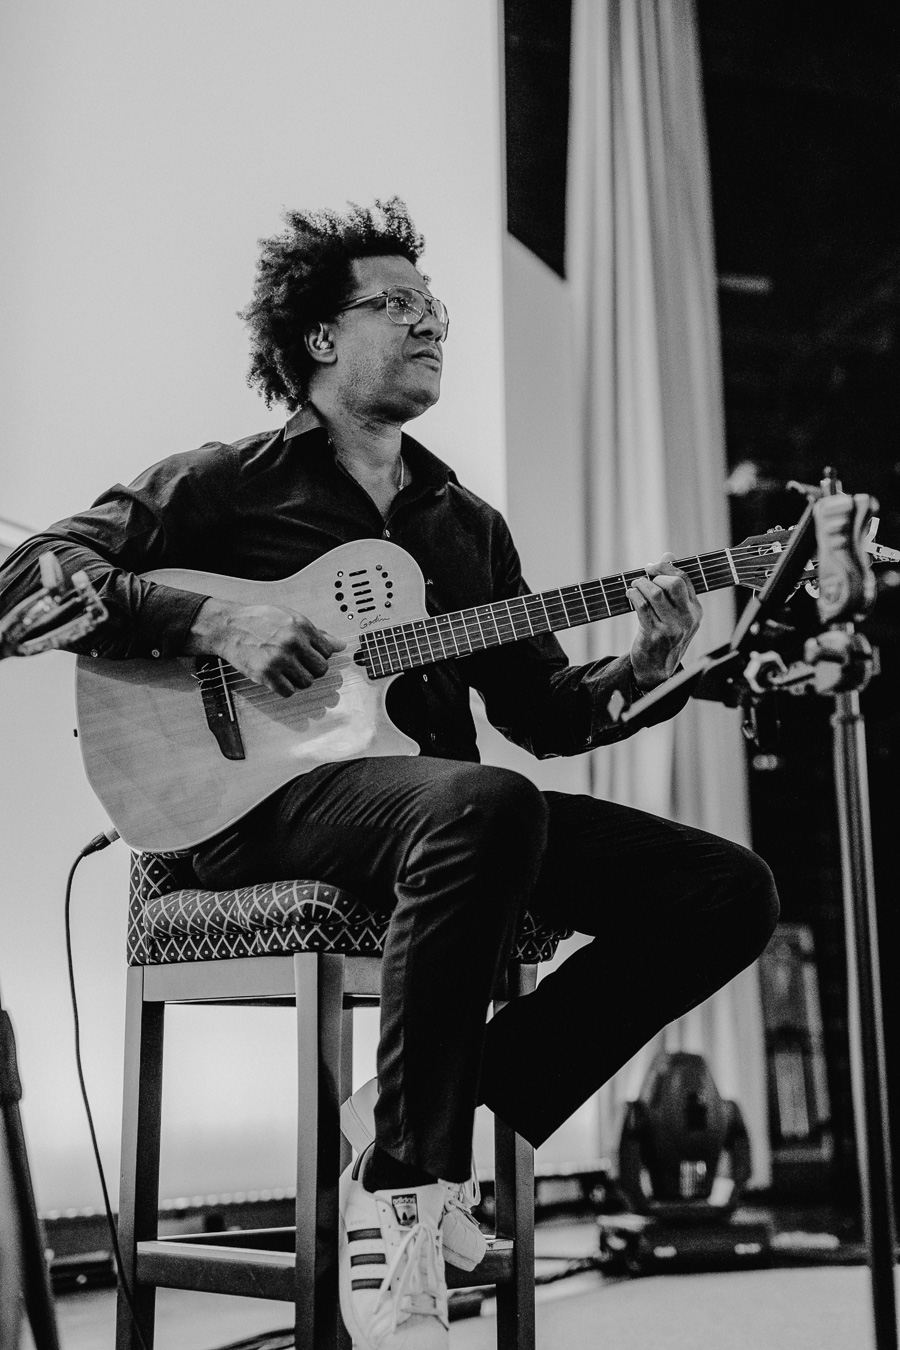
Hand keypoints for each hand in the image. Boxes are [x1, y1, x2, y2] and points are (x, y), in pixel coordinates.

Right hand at [187, 599, 345, 696]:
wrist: (229, 626)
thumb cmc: (258, 620)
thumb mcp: (290, 618)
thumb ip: (316, 633)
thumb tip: (339, 644)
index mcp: (301, 626)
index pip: (328, 651)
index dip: (320, 655)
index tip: (310, 656)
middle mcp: (292, 642)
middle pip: (321, 669)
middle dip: (312, 669)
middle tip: (299, 665)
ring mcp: (280, 659)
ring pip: (306, 682)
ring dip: (298, 680)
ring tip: (287, 670)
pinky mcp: (266, 673)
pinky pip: (288, 691)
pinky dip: (285, 688)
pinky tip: (278, 678)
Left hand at [628, 553, 701, 688]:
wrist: (658, 669)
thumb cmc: (666, 636)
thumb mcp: (676, 612)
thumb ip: (675, 586)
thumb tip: (668, 554)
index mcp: (696, 610)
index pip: (684, 578)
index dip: (665, 567)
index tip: (651, 567)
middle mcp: (687, 619)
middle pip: (673, 583)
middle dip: (654, 574)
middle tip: (642, 576)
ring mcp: (671, 628)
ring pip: (655, 593)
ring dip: (640, 585)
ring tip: (634, 586)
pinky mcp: (654, 634)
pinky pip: (641, 607)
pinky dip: (633, 596)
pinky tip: (630, 595)